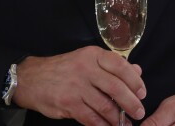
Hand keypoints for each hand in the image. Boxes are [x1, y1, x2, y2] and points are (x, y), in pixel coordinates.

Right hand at [13, 46, 146, 125]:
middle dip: (131, 103)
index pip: (120, 66)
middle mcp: (85, 68)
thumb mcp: (87, 60)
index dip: (135, 81)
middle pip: (116, 87)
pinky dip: (102, 125)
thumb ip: (112, 66)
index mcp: (92, 55)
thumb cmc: (64, 69)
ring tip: (125, 123)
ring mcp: (76, 87)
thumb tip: (137, 71)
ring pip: (105, 105)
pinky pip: (91, 118)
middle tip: (139, 112)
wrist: (32, 79)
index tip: (142, 93)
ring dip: (118, 118)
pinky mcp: (68, 104)